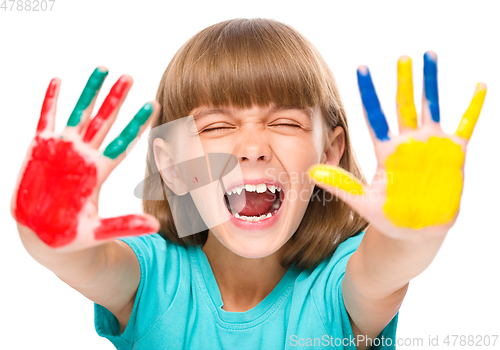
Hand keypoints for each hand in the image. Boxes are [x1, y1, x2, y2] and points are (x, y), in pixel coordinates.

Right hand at [11, 67, 159, 250]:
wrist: (42, 237)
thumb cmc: (72, 235)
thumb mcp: (100, 232)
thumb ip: (126, 226)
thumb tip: (157, 228)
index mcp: (99, 171)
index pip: (123, 142)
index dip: (137, 123)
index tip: (154, 104)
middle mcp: (84, 155)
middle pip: (104, 121)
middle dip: (116, 99)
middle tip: (130, 76)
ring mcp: (63, 150)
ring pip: (79, 114)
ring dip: (90, 93)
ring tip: (103, 68)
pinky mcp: (40, 150)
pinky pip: (45, 120)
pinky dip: (51, 101)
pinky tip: (58, 80)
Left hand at [308, 52, 485, 238]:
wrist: (415, 230)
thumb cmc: (387, 215)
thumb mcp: (361, 201)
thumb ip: (340, 185)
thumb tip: (310, 172)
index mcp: (385, 151)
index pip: (375, 116)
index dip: (368, 93)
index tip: (361, 69)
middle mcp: (407, 143)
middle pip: (404, 105)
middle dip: (403, 81)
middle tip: (402, 56)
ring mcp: (431, 146)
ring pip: (431, 107)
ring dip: (431, 83)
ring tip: (430, 56)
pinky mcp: (453, 154)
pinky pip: (466, 125)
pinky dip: (472, 107)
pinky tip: (479, 86)